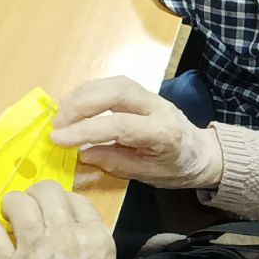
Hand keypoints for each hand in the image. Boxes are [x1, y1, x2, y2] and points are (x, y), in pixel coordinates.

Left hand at [0, 182, 123, 258]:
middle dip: (34, 200)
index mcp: (96, 238)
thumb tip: (59, 229)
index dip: (58, 205)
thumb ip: (84, 245)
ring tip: (8, 223)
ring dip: (10, 208)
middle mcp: (67, 236)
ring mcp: (34, 249)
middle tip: (26, 216)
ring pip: (17, 202)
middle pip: (47, 191)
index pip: (75, 199)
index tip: (50, 217)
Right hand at [50, 76, 224, 188]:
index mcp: (163, 133)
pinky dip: (90, 91)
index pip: (119, 125)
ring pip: (114, 83)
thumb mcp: (148, 175)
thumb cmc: (176, 168)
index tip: (58, 139)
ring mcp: (152, 95)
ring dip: (82, 94)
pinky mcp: (143, 91)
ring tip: (61, 113)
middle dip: (80, 105)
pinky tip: (75, 103)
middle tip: (56, 124)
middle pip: (116, 93)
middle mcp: (158, 107)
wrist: (202, 152)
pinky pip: (114, 84)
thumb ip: (116, 163)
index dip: (85, 131)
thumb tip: (83, 153)